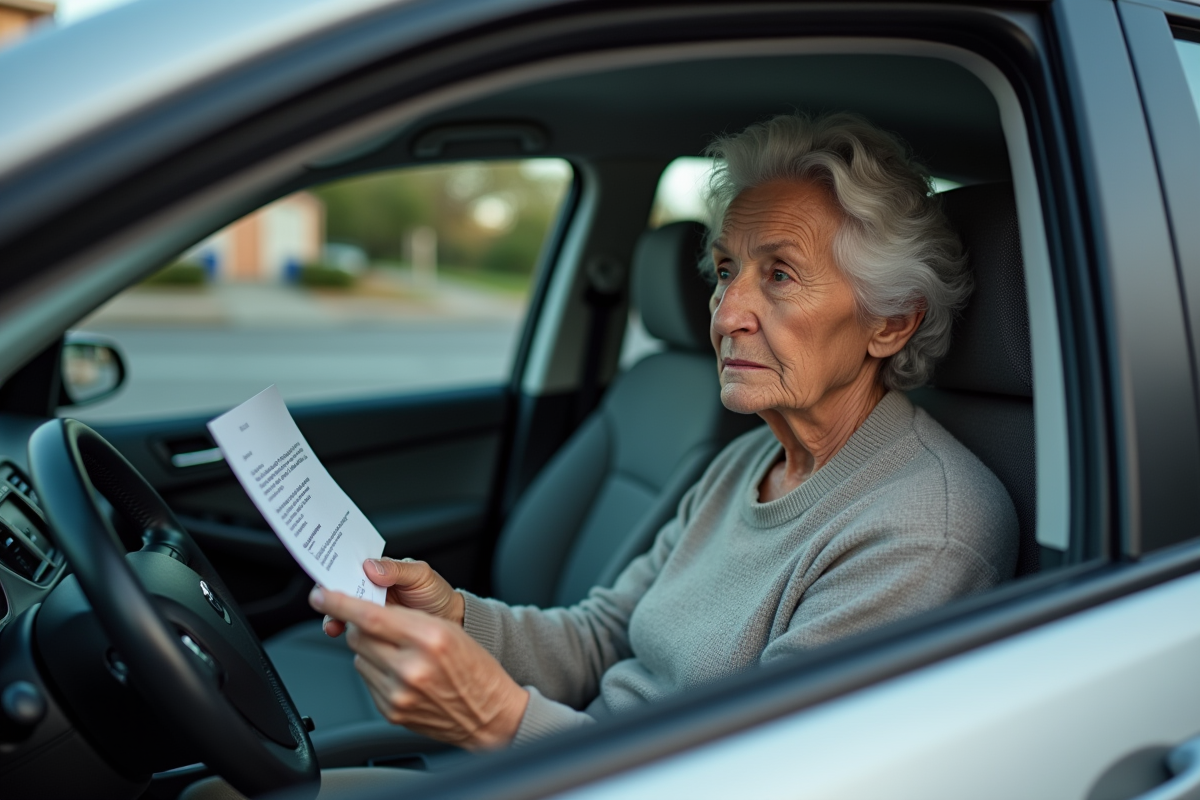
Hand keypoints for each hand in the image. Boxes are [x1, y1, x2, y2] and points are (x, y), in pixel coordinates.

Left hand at [309, 586, 528, 749]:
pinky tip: (402, 673)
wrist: (490, 715)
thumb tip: (367, 612)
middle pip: (359, 636)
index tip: (321, 595)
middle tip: (379, 623)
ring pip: (359, 658)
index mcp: (428, 638)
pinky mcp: (391, 711)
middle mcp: (411, 667)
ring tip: (401, 654)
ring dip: (371, 650)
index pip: (370, 616)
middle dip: (361, 624)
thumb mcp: (448, 631)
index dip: (340, 603)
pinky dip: (377, 671)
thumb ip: (406, 619)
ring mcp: (399, 693)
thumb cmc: (475, 668)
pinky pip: (367, 681)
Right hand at [321, 557, 463, 636]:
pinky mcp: (371, 630)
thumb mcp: (421, 575)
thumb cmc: (435, 593)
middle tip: (323, 601)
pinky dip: (344, 631)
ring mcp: (369, 610)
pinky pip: (352, 630)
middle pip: (340, 590)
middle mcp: (369, 589)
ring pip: (342, 612)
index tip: (324, 576)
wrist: (449, 621)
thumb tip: (371, 566)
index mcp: (378, 571)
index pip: (349, 566)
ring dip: (333, 616)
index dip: (334, 568)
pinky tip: (343, 633)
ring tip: (334, 623)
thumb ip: (398, 569)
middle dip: (329, 595)